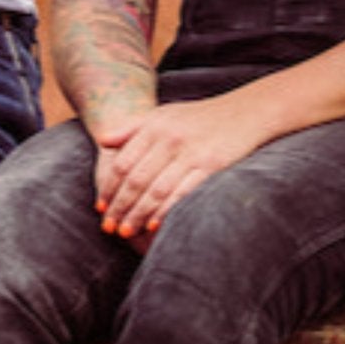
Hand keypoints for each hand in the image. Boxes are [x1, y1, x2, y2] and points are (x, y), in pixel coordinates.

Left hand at [92, 94, 270, 242]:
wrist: (245, 112)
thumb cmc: (197, 117)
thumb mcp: (162, 114)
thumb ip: (132, 128)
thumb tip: (102, 140)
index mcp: (153, 126)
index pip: (123, 163)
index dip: (109, 188)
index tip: (100, 207)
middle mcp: (170, 139)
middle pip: (137, 180)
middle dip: (120, 206)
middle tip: (108, 227)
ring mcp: (192, 153)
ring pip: (157, 190)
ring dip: (139, 214)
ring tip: (126, 231)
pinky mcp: (213, 165)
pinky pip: (184, 193)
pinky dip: (166, 211)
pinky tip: (153, 225)